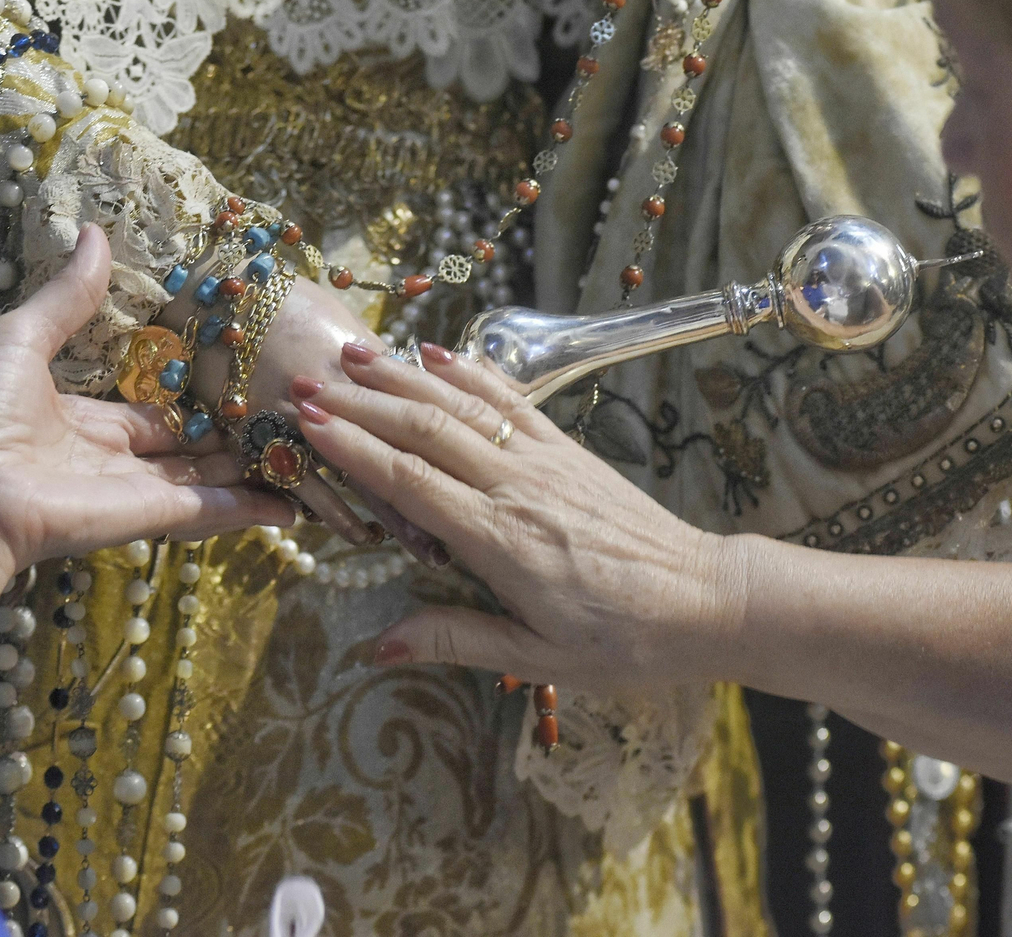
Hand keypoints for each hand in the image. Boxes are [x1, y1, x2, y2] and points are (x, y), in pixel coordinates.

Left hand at [0, 226, 294, 717]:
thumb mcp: (19, 339)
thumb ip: (67, 297)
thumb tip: (96, 232)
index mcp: (83, 421)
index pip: (149, 414)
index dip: (189, 402)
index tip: (232, 384)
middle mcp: (115, 459)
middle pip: (187, 449)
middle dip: (230, 440)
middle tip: (282, 417)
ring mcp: (138, 490)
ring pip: (209, 480)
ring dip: (251, 472)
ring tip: (305, 456)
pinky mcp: (153, 515)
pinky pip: (213, 510)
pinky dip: (252, 510)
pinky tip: (294, 508)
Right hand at [160, 267, 440, 560]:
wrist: (216, 286)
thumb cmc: (284, 301)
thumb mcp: (345, 324)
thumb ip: (384, 363)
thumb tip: (423, 384)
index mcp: (373, 360)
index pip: (430, 414)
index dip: (461, 451)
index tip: (493, 488)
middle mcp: (346, 388)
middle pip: (407, 449)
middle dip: (438, 495)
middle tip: (463, 539)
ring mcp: (304, 412)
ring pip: (365, 472)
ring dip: (397, 515)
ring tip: (430, 552)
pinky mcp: (261, 430)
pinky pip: (305, 482)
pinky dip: (334, 511)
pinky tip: (360, 536)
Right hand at [285, 341, 744, 692]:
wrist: (705, 601)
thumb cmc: (624, 641)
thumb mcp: (538, 656)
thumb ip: (456, 639)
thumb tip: (379, 645)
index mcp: (501, 541)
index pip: (410, 482)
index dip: (353, 447)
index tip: (307, 421)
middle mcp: (518, 488)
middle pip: (425, 432)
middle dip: (361, 404)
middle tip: (306, 382)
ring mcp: (546, 462)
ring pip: (464, 407)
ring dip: (406, 379)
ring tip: (356, 356)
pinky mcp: (570, 452)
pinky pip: (513, 403)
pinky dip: (473, 375)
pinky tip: (441, 355)